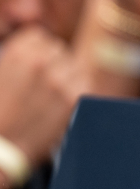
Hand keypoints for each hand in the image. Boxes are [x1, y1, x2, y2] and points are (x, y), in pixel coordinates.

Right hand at [0, 27, 88, 167]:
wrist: (0, 151)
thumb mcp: (0, 76)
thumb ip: (17, 59)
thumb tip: (36, 48)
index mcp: (18, 53)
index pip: (39, 36)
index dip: (35, 52)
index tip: (31, 66)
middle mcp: (41, 61)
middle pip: (58, 50)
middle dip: (51, 64)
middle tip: (40, 85)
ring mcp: (59, 79)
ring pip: (74, 65)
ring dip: (65, 76)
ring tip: (48, 96)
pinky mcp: (72, 98)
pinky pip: (83, 83)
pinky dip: (74, 91)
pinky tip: (59, 104)